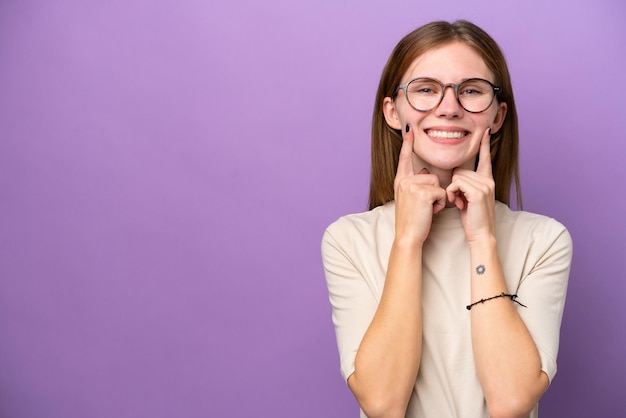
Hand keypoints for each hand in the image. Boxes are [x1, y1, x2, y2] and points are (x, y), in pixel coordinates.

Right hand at [394, 125, 445, 245]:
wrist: (408, 236)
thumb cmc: (412, 220)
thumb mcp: (409, 199)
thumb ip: (415, 183)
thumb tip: (426, 171)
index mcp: (400, 181)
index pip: (405, 158)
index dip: (407, 143)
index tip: (409, 129)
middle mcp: (404, 180)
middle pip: (431, 175)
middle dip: (434, 191)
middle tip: (425, 206)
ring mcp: (412, 185)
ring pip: (438, 183)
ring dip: (438, 198)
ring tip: (427, 209)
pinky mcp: (422, 192)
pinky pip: (441, 192)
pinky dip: (440, 204)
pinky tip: (430, 211)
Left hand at [446, 128, 495, 243]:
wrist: (481, 234)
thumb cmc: (472, 218)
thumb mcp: (468, 198)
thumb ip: (465, 185)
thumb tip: (455, 174)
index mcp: (487, 180)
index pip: (484, 158)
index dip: (484, 144)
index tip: (485, 131)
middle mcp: (488, 180)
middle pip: (460, 170)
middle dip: (454, 185)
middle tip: (459, 201)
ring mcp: (485, 185)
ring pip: (456, 177)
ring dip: (452, 191)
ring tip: (459, 204)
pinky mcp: (478, 192)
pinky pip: (456, 184)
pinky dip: (452, 194)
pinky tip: (458, 204)